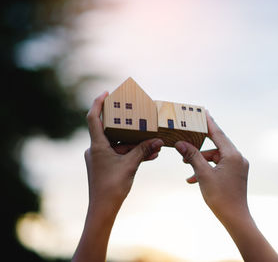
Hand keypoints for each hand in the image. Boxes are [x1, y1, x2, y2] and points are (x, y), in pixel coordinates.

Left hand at [73, 92, 163, 261]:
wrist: (103, 208)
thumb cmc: (112, 187)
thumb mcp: (131, 165)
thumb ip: (144, 150)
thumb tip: (159, 141)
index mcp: (97, 146)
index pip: (93, 118)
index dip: (98, 103)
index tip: (106, 93)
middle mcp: (96, 149)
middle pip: (111, 130)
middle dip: (127, 125)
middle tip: (137, 114)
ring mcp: (100, 158)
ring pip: (119, 144)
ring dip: (135, 144)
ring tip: (153, 143)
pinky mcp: (106, 165)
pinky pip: (120, 154)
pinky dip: (132, 153)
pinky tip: (150, 155)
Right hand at [175, 112, 277, 261]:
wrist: (235, 218)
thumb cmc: (220, 197)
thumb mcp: (203, 174)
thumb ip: (192, 156)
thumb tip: (180, 143)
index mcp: (233, 155)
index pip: (218, 133)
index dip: (209, 123)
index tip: (203, 112)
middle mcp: (238, 158)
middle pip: (216, 145)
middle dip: (199, 146)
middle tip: (186, 140)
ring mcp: (238, 167)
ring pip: (216, 157)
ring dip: (201, 160)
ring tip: (186, 166)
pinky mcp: (236, 174)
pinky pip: (220, 166)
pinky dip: (208, 169)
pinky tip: (193, 179)